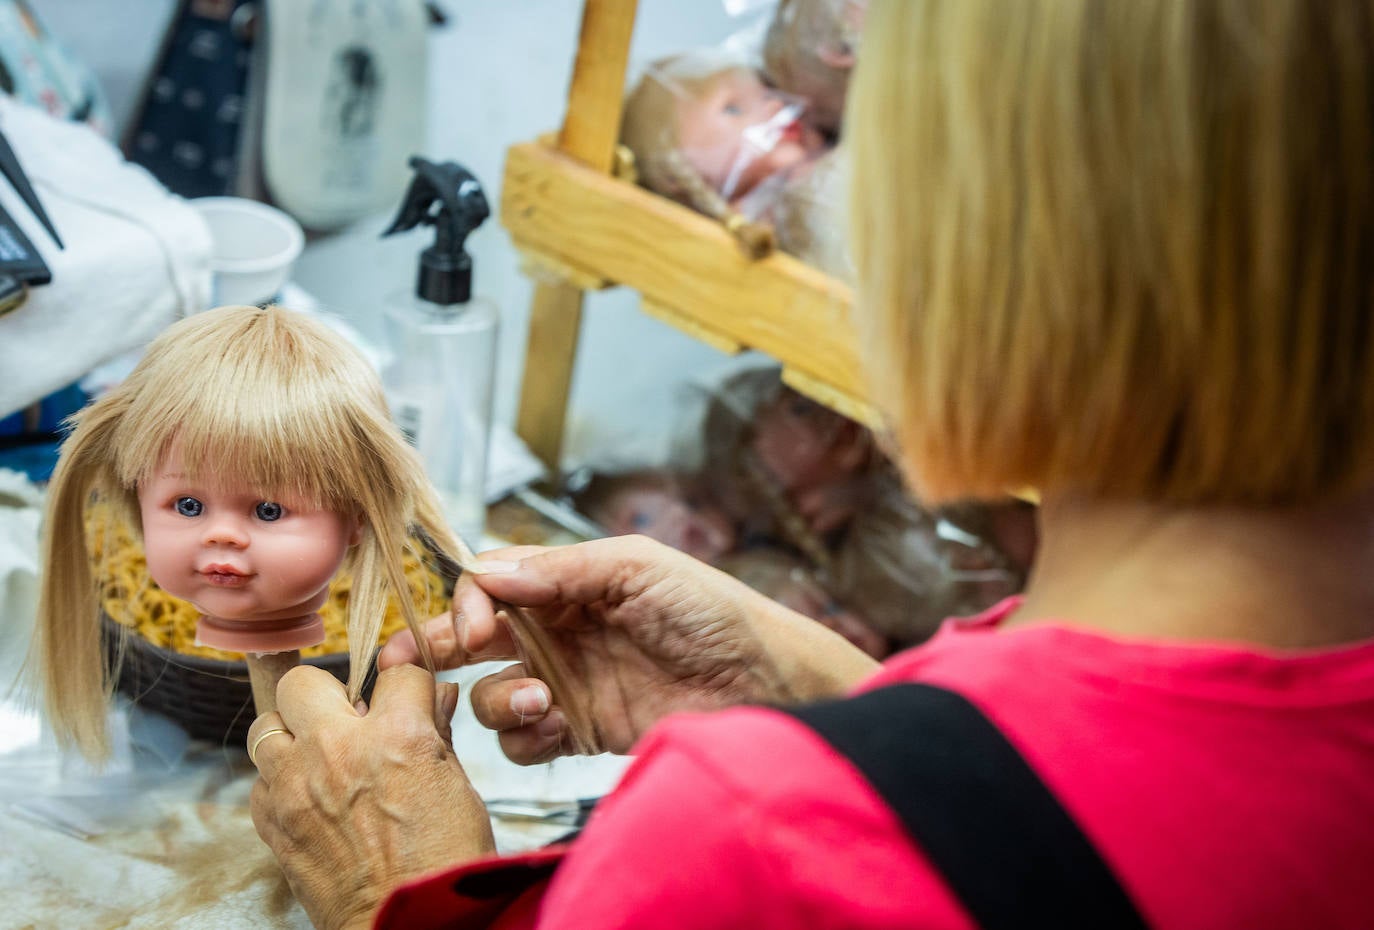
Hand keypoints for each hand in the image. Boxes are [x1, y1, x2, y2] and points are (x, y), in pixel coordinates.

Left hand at [248, 665, 493, 929]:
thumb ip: (437, 734)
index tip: (406, 693)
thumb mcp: (457, 788)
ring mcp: (295, 787)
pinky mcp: (273, 823)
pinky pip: (259, 780)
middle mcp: (337, 750)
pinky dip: (279, 781)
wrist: (409, 928)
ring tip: (318, 755)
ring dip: (292, 735)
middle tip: (346, 715)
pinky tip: (309, 795)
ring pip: (266, 726)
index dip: (405, 682)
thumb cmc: (443, 864)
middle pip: (304, 681)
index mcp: (397, 735)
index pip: (395, 672)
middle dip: (328, 692)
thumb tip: (437, 697)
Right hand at [380, 535, 877, 763]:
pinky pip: (522, 741)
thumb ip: (560, 571)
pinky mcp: (581, 731)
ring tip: (540, 702)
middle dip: (439, 649)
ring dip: (497, 700)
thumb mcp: (636, 569)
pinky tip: (557, 726)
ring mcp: (566, 684)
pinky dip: (525, 737)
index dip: (469, 602)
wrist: (761, 683)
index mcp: (567, 582)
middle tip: (412, 666)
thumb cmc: (710, 611)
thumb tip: (488, 573)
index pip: (489, 583)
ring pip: (489, 695)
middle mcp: (557, 631)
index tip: (477, 627)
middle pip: (473, 639)